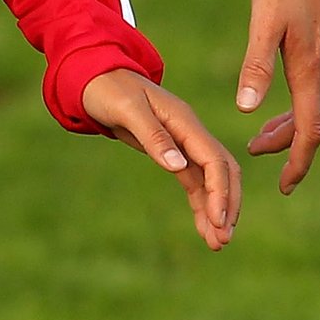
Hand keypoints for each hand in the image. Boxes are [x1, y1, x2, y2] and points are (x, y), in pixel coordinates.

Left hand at [82, 69, 240, 250]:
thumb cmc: (108, 88)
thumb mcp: (127, 109)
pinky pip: (193, 181)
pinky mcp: (171, 151)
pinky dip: (200, 203)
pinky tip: (203, 225)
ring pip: (209, 181)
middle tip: (223, 240)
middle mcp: (190, 132)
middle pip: (222, 172)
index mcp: (184, 120)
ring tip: (216, 243)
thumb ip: (153, 136)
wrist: (93, 76)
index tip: (219, 220)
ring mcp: (183, 142)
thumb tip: (179, 167)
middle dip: (226, 205)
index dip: (220, 191)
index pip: (214, 160)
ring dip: (214, 210)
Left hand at [235, 0, 319, 193]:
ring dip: (300, 117)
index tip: (283, 185)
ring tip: (269, 125)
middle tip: (254, 148)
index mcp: (309, 66)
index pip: (308, 130)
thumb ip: (254, 67)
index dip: (296, 161)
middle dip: (287, 141)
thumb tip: (246, 110)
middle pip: (314, 118)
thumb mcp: (261, 22)